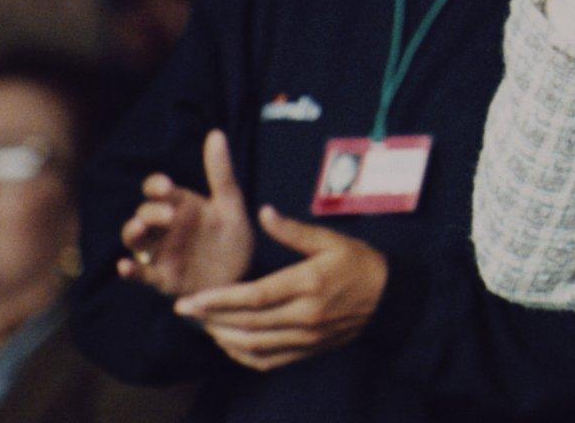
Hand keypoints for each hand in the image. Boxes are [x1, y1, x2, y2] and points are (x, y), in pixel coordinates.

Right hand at [117, 130, 253, 297]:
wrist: (243, 276)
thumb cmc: (232, 238)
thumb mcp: (230, 204)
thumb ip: (221, 172)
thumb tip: (215, 133)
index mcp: (181, 205)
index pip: (158, 189)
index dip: (156, 185)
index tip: (165, 186)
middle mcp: (165, 227)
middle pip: (145, 212)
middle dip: (151, 211)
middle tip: (169, 215)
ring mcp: (161, 252)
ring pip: (136, 239)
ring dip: (133, 232)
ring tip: (139, 228)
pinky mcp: (162, 278)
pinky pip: (140, 273)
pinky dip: (129, 270)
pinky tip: (124, 266)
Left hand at [173, 206, 388, 371]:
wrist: (389, 296)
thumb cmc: (359, 263)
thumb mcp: (330, 239)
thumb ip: (293, 230)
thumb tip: (262, 213)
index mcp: (308, 283)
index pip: (254, 296)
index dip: (218, 300)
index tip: (189, 300)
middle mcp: (305, 314)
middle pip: (247, 323)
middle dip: (210, 318)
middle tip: (185, 311)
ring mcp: (307, 336)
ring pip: (254, 345)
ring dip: (222, 337)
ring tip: (203, 324)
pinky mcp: (309, 350)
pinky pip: (268, 361)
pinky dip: (243, 356)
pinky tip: (229, 343)